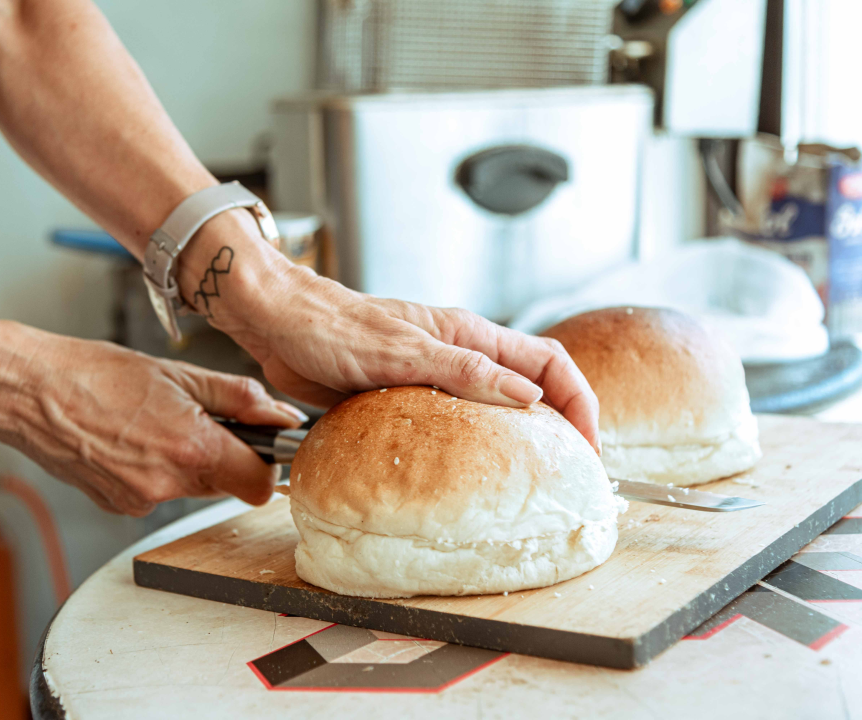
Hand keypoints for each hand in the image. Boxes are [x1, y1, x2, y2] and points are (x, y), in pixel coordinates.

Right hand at [1, 334, 304, 515]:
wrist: (29, 391)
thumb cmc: (95, 373)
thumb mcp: (179, 374)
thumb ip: (239, 398)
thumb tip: (282, 415)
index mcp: (191, 448)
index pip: (258, 484)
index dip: (264, 464)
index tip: (258, 443)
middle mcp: (167, 484)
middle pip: (224, 484)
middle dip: (222, 455)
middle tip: (194, 417)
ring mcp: (139, 500)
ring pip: (189, 487)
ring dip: (186, 461)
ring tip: (153, 422)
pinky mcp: (117, 505)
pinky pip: (155, 492)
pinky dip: (153, 470)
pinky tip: (129, 439)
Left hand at [225, 266, 600, 452]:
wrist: (276, 324)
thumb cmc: (330, 326)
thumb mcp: (401, 351)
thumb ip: (464, 371)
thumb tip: (527, 396)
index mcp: (468, 335)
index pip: (548, 363)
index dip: (579, 402)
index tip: (589, 448)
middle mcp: (458, 355)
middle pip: (529, 389)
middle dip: (558, 428)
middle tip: (567, 477)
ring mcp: (432, 378)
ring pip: (491, 411)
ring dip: (515, 443)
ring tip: (524, 487)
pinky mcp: (403, 398)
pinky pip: (449, 427)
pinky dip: (467, 452)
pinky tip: (462, 481)